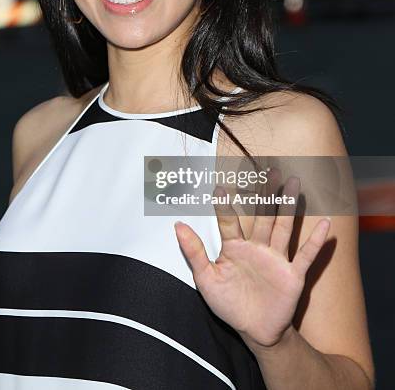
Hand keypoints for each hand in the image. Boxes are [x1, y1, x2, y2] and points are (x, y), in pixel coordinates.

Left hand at [174, 170, 330, 350]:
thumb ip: (194, 252)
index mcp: (234, 248)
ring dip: (288, 206)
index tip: (220, 186)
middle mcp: (257, 248)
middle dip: (265, 194)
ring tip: (293, 182)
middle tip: (269, 170)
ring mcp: (276, 259)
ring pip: (283, 227)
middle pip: (262, 216)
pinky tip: (324, 223)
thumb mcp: (206, 279)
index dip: (224, 205)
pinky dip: (315, 240)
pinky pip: (305, 255)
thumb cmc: (229, 303)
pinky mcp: (292, 275)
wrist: (255, 331)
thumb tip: (177, 225)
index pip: (229, 221)